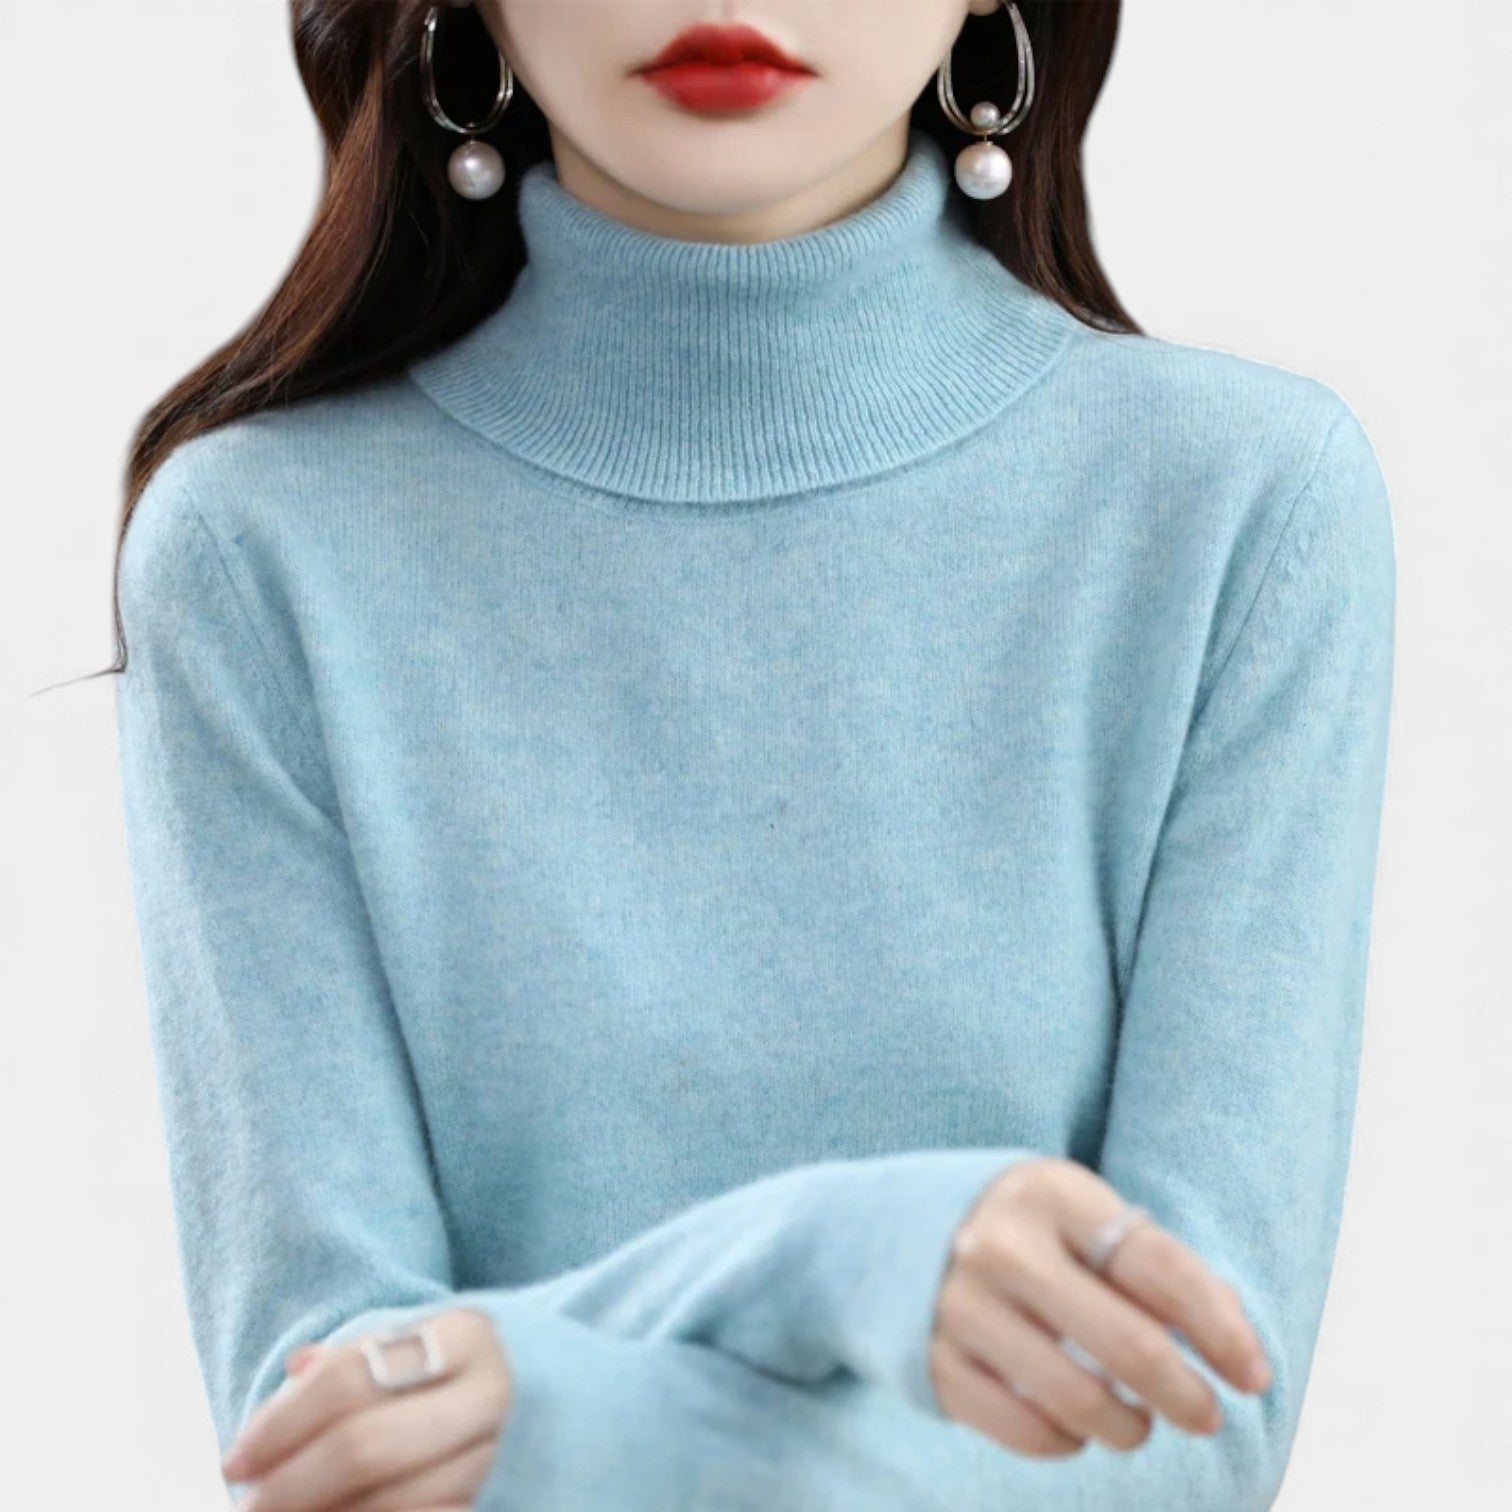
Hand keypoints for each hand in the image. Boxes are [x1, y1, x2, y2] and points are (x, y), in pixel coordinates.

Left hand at [219, 1307, 511, 1510]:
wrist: (590, 1405)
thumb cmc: (478, 1375)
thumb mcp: (432, 1342)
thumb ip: (364, 1356)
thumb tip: (294, 1370)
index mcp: (468, 1335)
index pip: (351, 1378)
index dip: (281, 1423)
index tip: (234, 1458)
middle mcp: (493, 1393)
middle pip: (366, 1447)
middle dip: (291, 1486)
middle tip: (247, 1505)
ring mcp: (508, 1457)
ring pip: (392, 1504)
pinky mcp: (513, 1503)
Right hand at [930, 1157, 1273, 1459]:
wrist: (878, 1231)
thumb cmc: (1015, 1228)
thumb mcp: (1072, 1213)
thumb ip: (1147, 1264)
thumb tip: (1235, 1343)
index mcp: (1048, 1192)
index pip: (1158, 1264)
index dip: (1220, 1328)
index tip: (1253, 1374)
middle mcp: (1000, 1245)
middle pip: (1129, 1343)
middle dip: (1186, 1394)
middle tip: (1206, 1415)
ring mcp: (959, 1305)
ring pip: (1080, 1400)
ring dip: (1130, 1427)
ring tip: (1137, 1423)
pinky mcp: (934, 1363)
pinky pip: (1026, 1431)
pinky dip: (1066, 1442)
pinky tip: (1075, 1426)